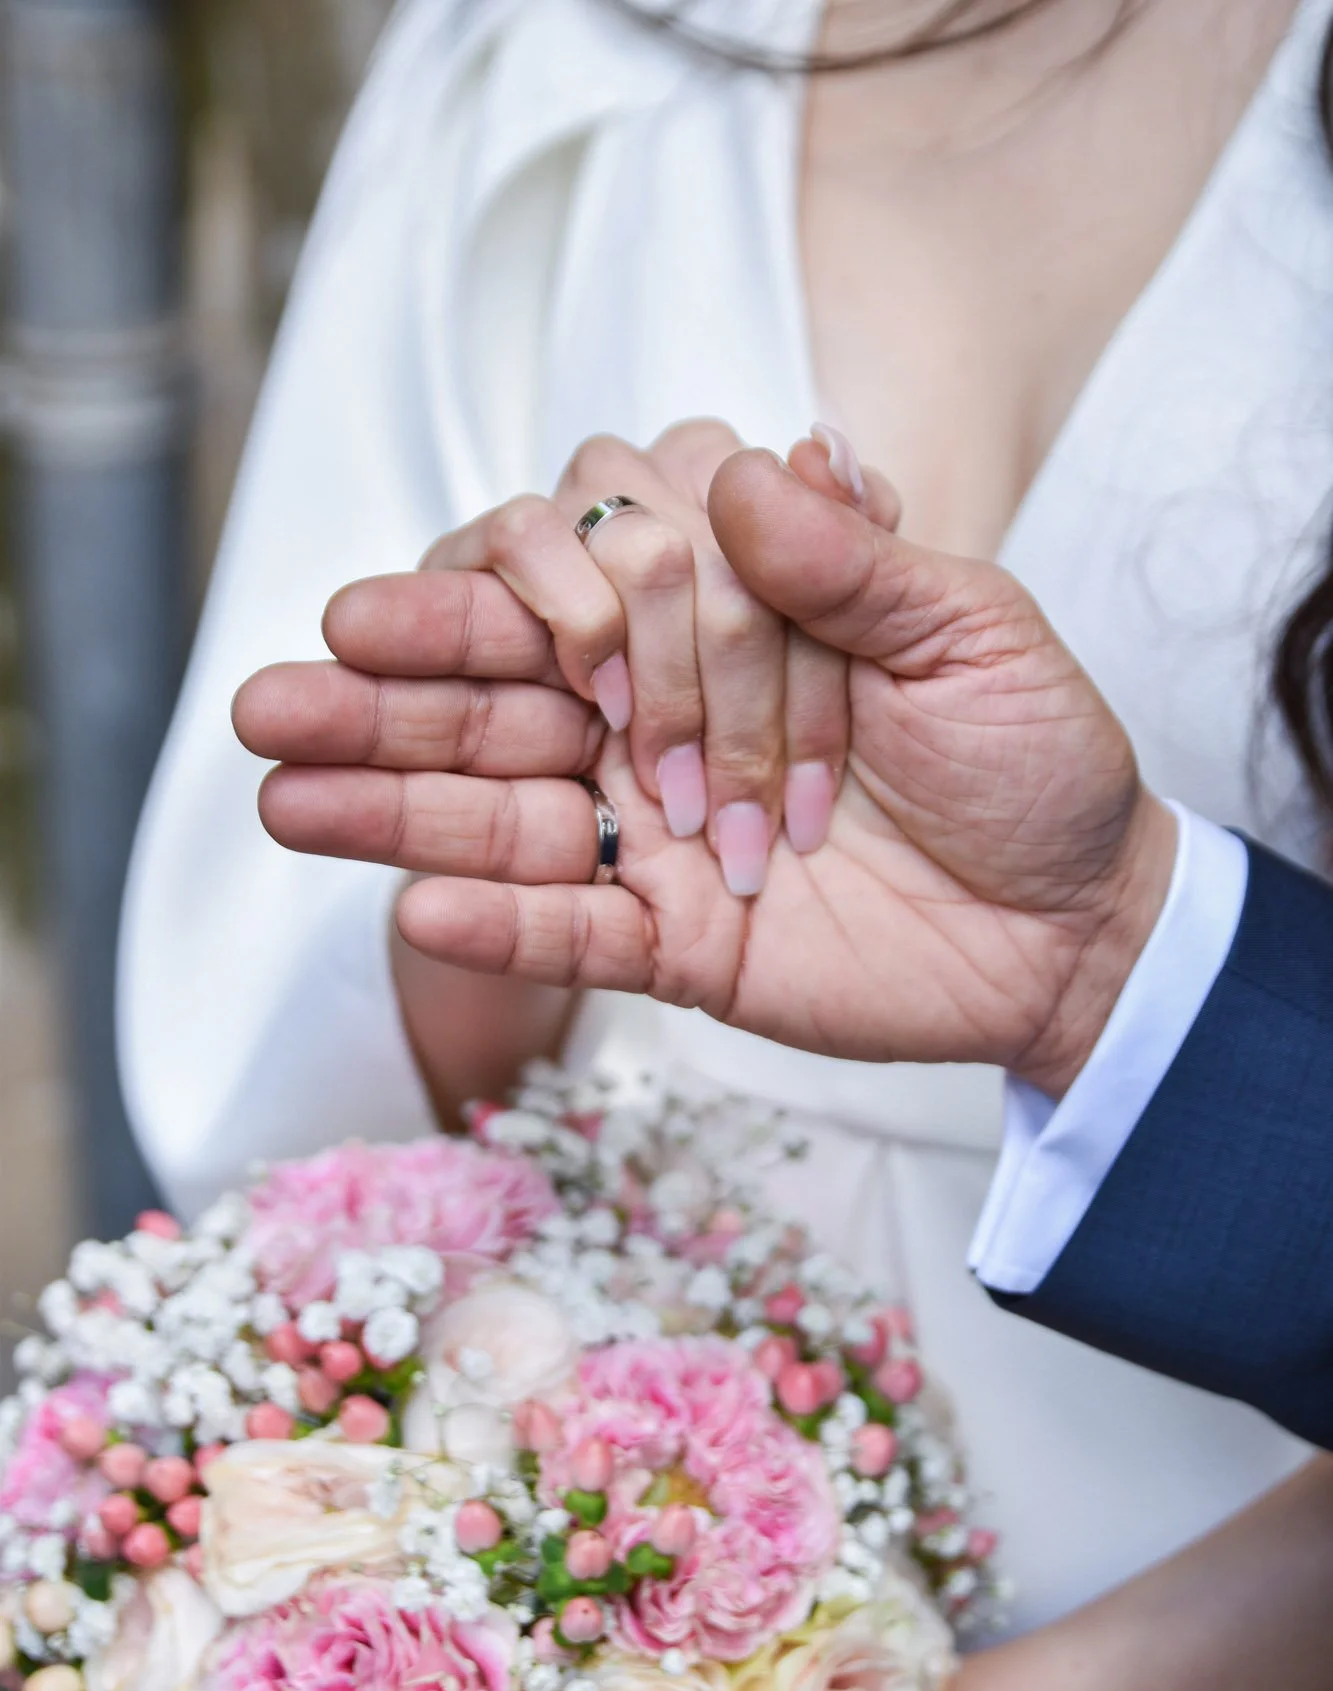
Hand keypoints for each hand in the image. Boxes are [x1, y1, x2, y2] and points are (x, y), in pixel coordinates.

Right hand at [237, 444, 1172, 1095]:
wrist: (1078, 919)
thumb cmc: (1032, 759)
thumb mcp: (976, 638)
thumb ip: (862, 560)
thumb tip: (758, 461)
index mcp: (720, 616)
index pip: (586, 567)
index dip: (569, 595)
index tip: (606, 651)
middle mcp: (659, 714)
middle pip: (498, 687)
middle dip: (393, 684)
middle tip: (284, 686)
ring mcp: (654, 830)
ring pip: (503, 810)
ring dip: (391, 802)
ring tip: (278, 790)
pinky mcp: (672, 944)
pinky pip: (571, 937)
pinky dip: (502, 926)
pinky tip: (416, 904)